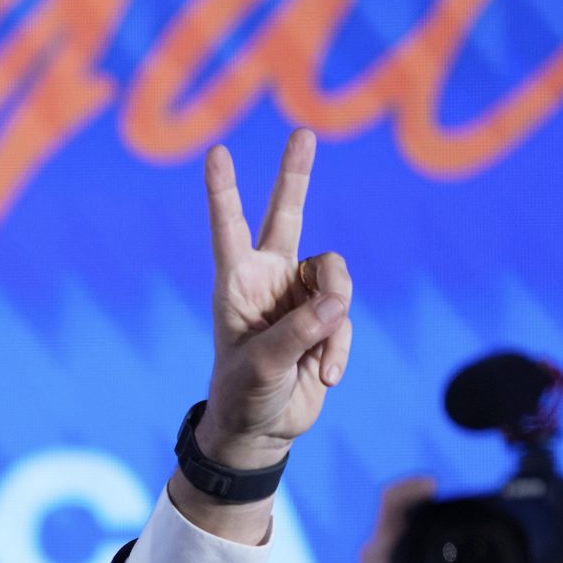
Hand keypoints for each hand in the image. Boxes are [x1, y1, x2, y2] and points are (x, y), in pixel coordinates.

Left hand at [199, 128, 351, 468]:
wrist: (262, 430)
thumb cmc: (243, 395)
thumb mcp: (261, 366)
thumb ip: (297, 332)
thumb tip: (335, 304)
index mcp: (237, 284)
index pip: (229, 229)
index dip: (224, 191)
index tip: (217, 152)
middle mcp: (269, 279)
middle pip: (287, 215)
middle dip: (295, 175)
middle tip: (302, 132)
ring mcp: (300, 296)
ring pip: (336, 280)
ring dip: (333, 322)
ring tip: (315, 363)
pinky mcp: (326, 317)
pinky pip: (345, 318)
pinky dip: (338, 349)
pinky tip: (322, 376)